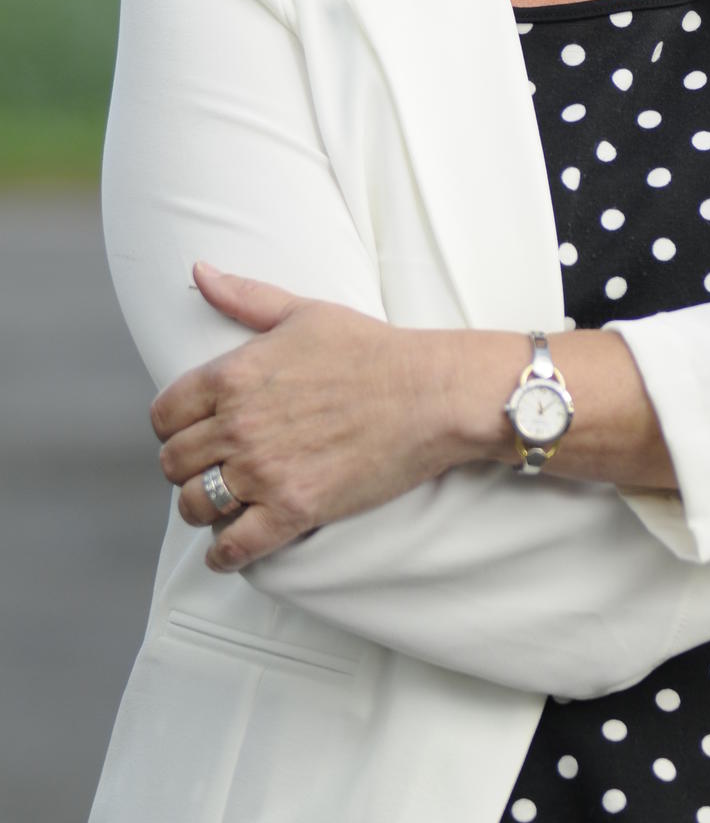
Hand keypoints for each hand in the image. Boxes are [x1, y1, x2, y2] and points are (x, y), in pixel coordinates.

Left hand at [151, 265, 455, 572]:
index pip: (165, 414)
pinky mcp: (293, 509)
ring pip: (194, 505)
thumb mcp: (303, 311)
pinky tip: (229, 547)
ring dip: (200, 506)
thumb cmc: (371, 350)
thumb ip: (244, 297)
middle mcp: (239, 424)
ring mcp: (264, 470)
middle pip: (173, 462)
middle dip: (185, 465)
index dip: (172, 425)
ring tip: (219, 502)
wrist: (428, 394)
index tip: (189, 431)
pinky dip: (224, 553)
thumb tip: (200, 273)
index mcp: (234, 375)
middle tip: (208, 465)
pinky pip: (234, 547)